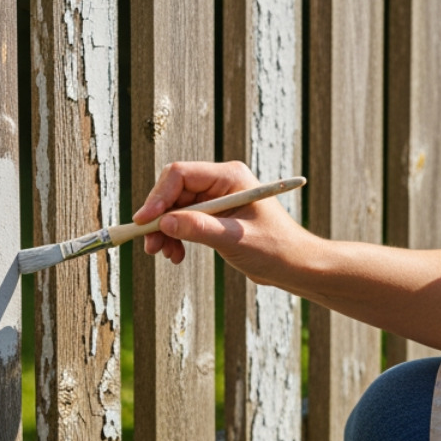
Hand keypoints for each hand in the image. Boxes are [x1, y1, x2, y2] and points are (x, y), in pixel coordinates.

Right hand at [132, 160, 316, 286]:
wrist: (295, 265)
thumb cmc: (275, 249)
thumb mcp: (235, 239)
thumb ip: (199, 229)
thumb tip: (164, 222)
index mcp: (230, 177)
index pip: (181, 174)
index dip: (159, 196)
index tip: (146, 222)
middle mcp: (220, 183)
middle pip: (174, 192)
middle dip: (159, 218)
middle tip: (150, 245)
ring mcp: (216, 199)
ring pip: (175, 208)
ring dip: (165, 231)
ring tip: (165, 254)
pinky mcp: (214, 216)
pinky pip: (184, 221)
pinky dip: (176, 237)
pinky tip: (177, 255)